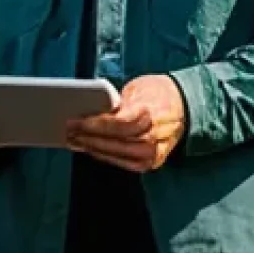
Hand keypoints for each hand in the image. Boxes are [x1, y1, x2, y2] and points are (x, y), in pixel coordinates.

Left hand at [66, 74, 186, 172]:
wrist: (184, 105)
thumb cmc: (156, 94)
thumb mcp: (135, 89)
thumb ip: (115, 103)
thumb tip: (88, 110)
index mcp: (151, 113)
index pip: (119, 124)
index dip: (94, 124)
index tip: (75, 121)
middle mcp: (155, 136)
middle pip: (115, 141)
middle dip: (88, 138)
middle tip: (68, 131)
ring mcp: (155, 152)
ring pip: (118, 154)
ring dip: (93, 149)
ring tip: (74, 141)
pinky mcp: (152, 161)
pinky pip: (124, 163)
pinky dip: (106, 156)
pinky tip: (91, 150)